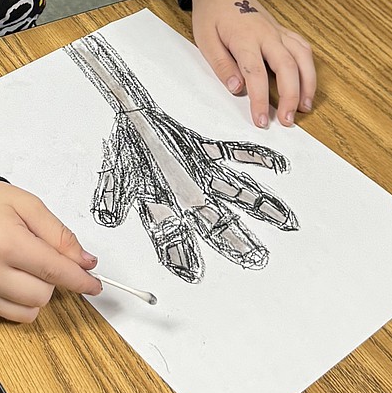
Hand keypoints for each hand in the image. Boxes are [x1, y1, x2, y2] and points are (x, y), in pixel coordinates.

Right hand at [0, 182, 99, 321]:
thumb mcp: (30, 206)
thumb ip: (60, 235)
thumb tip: (85, 262)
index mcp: (4, 241)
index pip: (54, 270)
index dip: (80, 279)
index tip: (94, 285)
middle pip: (44, 295)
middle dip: (50, 279)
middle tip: (37, 257)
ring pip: (29, 311)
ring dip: (34, 293)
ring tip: (20, 267)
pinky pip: (10, 315)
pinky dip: (16, 301)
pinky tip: (5, 278)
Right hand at [69, 32, 298, 281]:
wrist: (133, 118)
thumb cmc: (126, 149)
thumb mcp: (113, 174)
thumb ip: (111, 196)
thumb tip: (107, 216)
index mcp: (163, 203)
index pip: (171, 235)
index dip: (179, 254)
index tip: (191, 275)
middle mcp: (187, 192)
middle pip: (213, 220)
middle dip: (234, 239)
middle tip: (257, 260)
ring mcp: (200, 172)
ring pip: (233, 191)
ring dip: (258, 203)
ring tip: (284, 219)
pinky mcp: (206, 150)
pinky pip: (233, 153)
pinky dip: (255, 156)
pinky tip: (279, 164)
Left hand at [189, 0, 315, 128]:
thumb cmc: (212, 14)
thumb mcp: (205, 40)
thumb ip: (221, 65)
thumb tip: (237, 88)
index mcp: (244, 37)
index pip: (255, 73)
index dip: (260, 100)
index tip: (261, 121)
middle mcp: (266, 34)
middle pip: (287, 66)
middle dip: (291, 96)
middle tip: (288, 121)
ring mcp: (278, 32)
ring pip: (303, 57)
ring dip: (308, 83)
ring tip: (305, 107)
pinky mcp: (283, 31)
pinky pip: (303, 47)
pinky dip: (309, 66)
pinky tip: (307, 82)